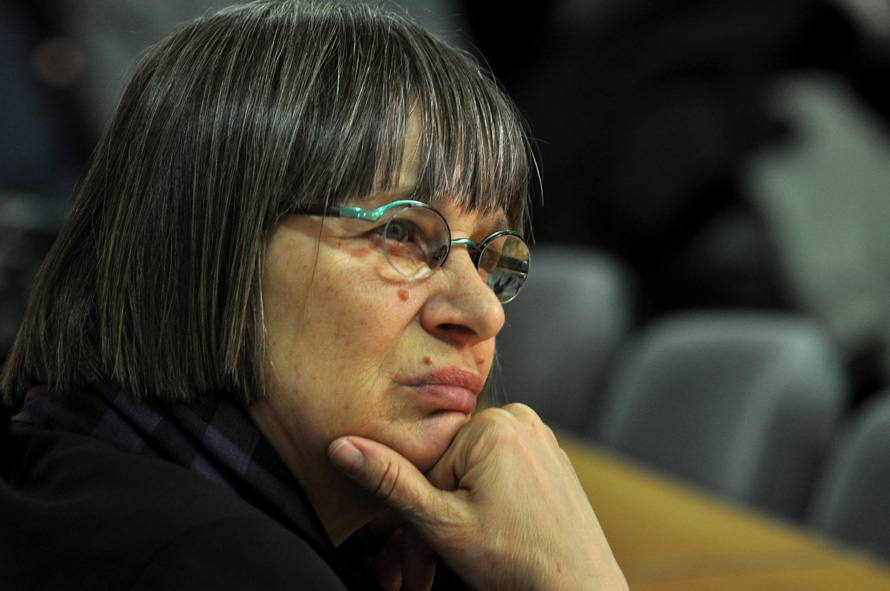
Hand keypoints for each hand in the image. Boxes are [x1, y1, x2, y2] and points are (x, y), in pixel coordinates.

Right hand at [328, 403, 627, 590]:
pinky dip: (487, 508)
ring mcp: (540, 439)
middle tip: (430, 573)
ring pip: (472, 476)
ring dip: (457, 520)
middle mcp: (520, 419)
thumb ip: (389, 482)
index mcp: (493, 422)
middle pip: (450, 471)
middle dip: (434, 524)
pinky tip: (495, 540)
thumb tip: (341, 446)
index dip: (416, 518)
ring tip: (466, 560)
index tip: (414, 564)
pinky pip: (500, 477)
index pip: (427, 464)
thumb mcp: (441, 524)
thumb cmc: (519, 563)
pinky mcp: (550, 460)